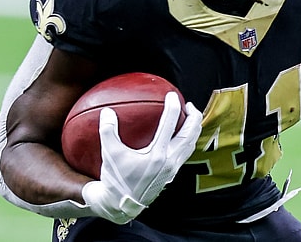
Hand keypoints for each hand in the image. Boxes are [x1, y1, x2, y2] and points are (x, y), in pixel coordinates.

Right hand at [81, 91, 202, 223]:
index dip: (173, 106)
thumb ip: (108, 130)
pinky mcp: (171, 174)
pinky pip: (185, 153)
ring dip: (193, 129)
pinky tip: (179, 136)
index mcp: (157, 154)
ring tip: (189, 117)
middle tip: (188, 104)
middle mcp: (169, 161)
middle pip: (191, 134)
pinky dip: (187, 140)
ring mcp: (172, 169)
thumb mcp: (109, 154)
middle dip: (193, 116)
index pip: (170, 124)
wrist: (121, 206)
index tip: (172, 95)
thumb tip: (107, 111)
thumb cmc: (115, 180)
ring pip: (191, 144)